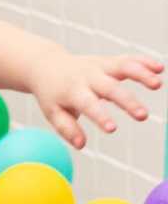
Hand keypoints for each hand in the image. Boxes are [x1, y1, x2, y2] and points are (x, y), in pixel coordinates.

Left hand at [32, 51, 163, 148]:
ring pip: (122, 66)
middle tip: (143, 116)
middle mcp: (88, 77)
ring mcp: (100, 66)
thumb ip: (67, 128)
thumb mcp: (53, 112)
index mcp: (73, 91)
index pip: (88, 104)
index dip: (100, 116)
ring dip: (141, 74)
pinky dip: (144, 62)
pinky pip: (128, 59)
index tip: (113, 129)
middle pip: (110, 88)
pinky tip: (159, 69)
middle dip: (127, 101)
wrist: (47, 64)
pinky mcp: (109, 61)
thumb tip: (81, 145)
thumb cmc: (53, 94)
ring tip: (158, 84)